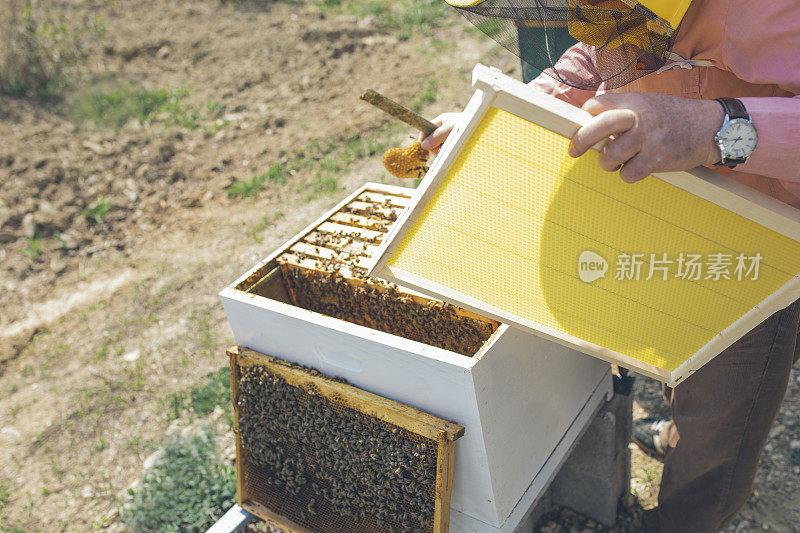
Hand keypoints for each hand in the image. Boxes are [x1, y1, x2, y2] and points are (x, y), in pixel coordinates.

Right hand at [418, 112, 462, 153]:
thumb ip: (435, 137)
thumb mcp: (448, 130)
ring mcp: (448, 136)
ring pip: (438, 147)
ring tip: (450, 148)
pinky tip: (452, 151)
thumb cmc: (465, 126)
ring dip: (442, 150)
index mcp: (441, 121)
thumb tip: (422, 145)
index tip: (422, 148)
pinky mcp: (453, 143)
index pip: (425, 130)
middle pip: (431, 140)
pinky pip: (445, 150)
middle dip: (435, 146)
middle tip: (442, 149)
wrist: (482, 129)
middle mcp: (444, 128)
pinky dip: (447, 152)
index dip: (423, 139)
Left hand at [568, 92, 723, 182]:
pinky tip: (637, 167)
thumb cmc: (673, 116)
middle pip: (599, 127)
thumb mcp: (647, 102)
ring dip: (609, 163)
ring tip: (618, 160)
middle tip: (574, 151)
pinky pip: (627, 175)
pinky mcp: (656, 161)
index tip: (584, 123)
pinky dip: (628, 175)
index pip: (597, 105)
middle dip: (581, 140)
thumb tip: (588, 118)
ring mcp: (647, 140)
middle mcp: (639, 118)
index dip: (587, 115)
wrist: (710, 127)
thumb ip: (621, 108)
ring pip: (610, 157)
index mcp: (634, 102)